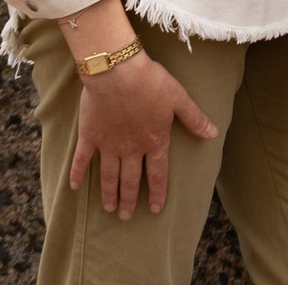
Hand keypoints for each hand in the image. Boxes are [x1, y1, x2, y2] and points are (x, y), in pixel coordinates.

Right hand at [68, 47, 217, 219]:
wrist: (117, 71)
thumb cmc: (150, 81)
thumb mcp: (179, 98)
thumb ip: (195, 118)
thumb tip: (213, 133)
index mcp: (154, 141)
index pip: (158, 174)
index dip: (158, 193)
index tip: (155, 209)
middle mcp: (131, 149)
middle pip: (131, 180)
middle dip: (129, 200)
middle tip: (126, 216)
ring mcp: (108, 144)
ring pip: (109, 176)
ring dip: (109, 193)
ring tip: (109, 208)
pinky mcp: (89, 135)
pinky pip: (82, 159)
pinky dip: (77, 174)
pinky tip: (74, 187)